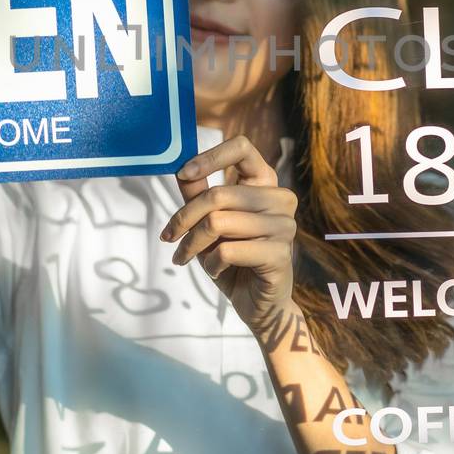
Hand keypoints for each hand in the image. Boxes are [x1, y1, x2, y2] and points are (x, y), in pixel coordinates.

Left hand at [162, 136, 299, 335]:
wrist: (258, 304)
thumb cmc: (233, 259)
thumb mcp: (209, 224)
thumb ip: (199, 194)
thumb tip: (181, 168)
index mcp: (266, 183)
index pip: (242, 148)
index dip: (209, 157)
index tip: (183, 173)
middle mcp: (280, 199)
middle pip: (218, 193)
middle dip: (184, 218)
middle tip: (169, 237)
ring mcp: (284, 226)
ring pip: (218, 222)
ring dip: (192, 244)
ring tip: (186, 256)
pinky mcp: (280, 254)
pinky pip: (228, 251)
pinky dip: (211, 264)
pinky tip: (215, 271)